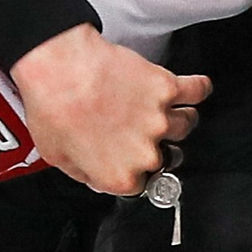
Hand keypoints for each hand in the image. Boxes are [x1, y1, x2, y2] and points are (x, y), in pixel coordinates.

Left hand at [8, 24, 209, 194]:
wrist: (58, 66)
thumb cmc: (53, 106)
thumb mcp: (57, 156)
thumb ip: (84, 172)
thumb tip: (94, 174)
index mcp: (120, 176)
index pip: (138, 185)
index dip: (130, 170)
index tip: (126, 160)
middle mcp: (145, 152)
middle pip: (165, 157)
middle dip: (152, 145)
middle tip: (137, 131)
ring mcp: (159, 120)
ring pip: (185, 125)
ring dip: (179, 120)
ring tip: (168, 112)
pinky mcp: (165, 87)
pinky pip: (196, 90)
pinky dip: (198, 88)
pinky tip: (196, 89)